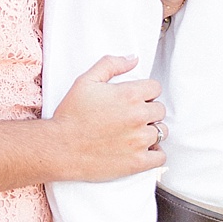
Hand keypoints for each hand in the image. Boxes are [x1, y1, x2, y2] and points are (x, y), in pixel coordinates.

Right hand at [50, 55, 167, 181]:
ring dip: (151, 131)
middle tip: (132, 116)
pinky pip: (160, 156)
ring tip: (134, 133)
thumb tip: (133, 59)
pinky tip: (141, 149)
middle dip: (148, 111)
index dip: (145, 92)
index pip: (156, 88)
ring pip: (162, 131)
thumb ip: (111, 64)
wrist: (60, 147)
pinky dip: (154, 153)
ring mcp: (140, 141)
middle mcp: (138, 117)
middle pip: (160, 109)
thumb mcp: (86, 80)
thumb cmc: (71, 115)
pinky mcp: (137, 162)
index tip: (136, 99)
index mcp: (130, 95)